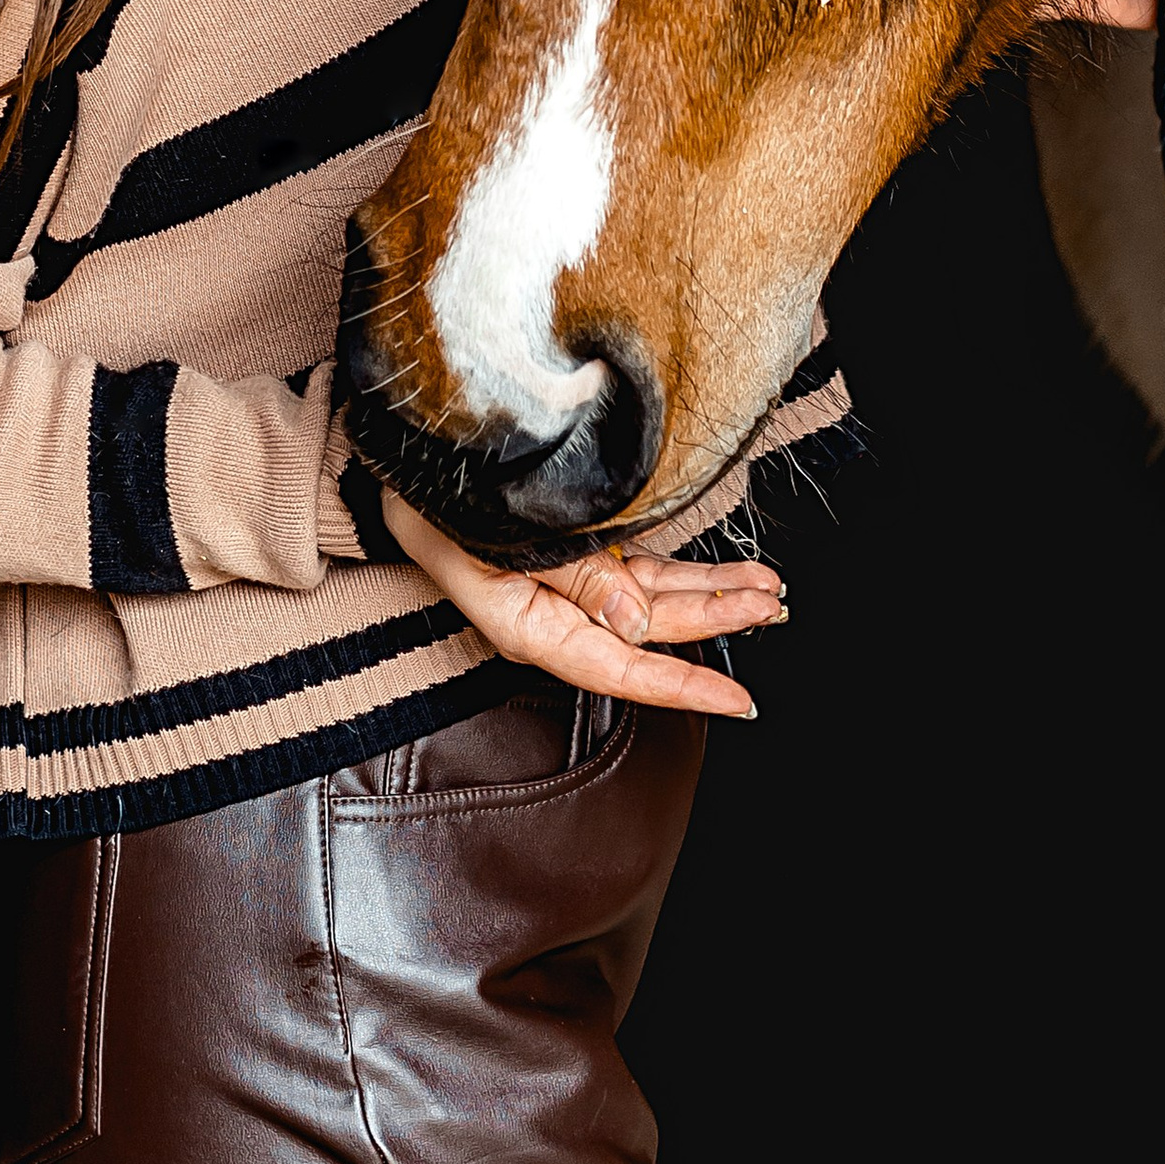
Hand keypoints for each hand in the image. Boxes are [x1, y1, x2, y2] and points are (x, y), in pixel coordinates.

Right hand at [382, 493, 784, 719]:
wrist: (392, 463)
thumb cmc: (428, 502)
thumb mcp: (493, 541)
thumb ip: (571, 579)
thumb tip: (637, 620)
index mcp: (529, 627)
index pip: (619, 669)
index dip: (681, 686)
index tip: (737, 701)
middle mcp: (556, 614)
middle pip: (648, 629)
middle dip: (715, 619)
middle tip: (772, 608)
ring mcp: (568, 583)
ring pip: (654, 598)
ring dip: (712, 592)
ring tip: (767, 589)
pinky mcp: (577, 552)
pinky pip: (640, 568)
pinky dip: (685, 568)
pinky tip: (725, 569)